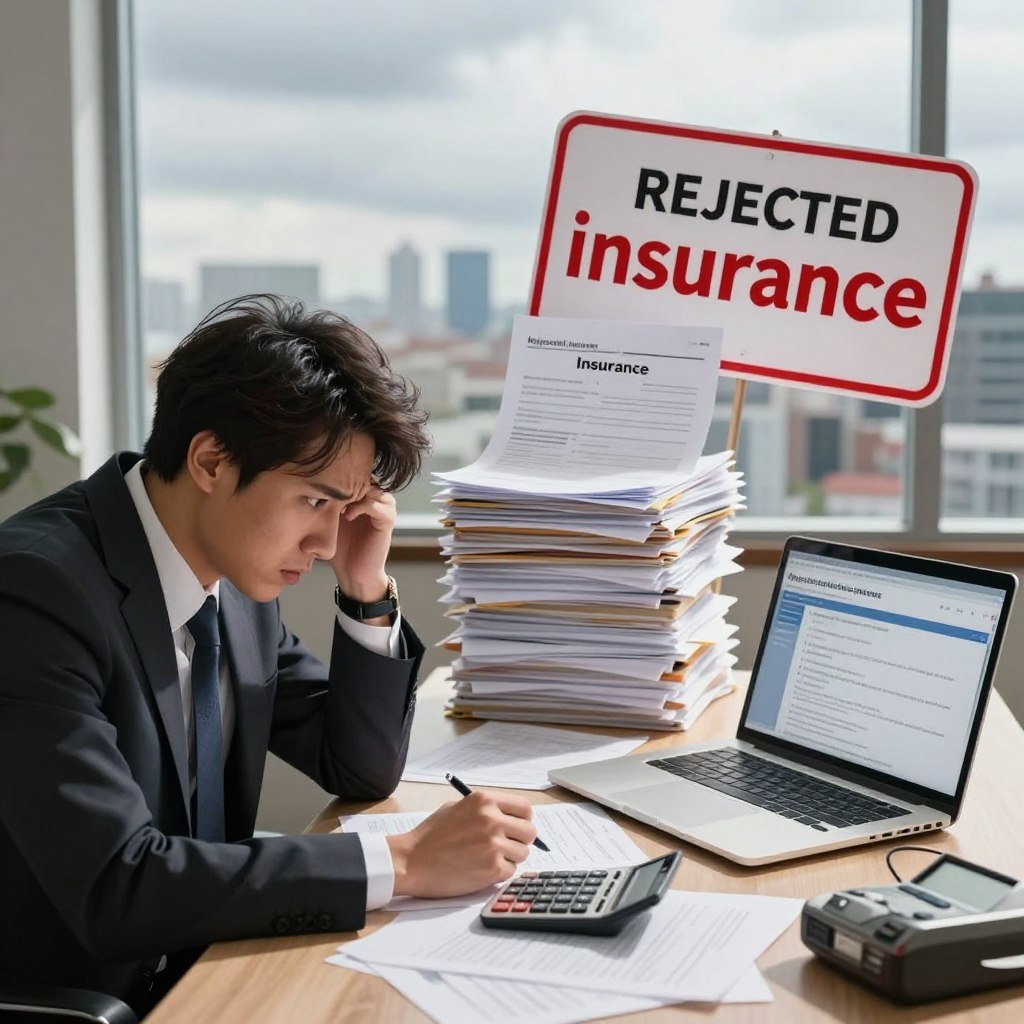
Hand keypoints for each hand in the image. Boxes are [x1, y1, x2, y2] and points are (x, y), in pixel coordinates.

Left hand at [331, 485, 395, 608]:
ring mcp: (383, 507)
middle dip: (344, 484)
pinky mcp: (388, 520)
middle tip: (327, 494)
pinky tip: (347, 516)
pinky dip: (362, 507)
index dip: (335, 477)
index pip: (352, 473)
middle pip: (362, 477)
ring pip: (371, 487)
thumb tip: (307, 482)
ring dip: (353, 494)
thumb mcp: (328, 520)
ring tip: (337, 506)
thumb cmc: (339, 548)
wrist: (353, 573)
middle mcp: (374, 497)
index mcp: (361, 495)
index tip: (319, 487)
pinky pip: (378, 505)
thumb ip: (325, 501)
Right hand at [386, 792, 537, 897]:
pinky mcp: (491, 869)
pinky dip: (500, 873)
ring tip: (488, 858)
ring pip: (523, 853)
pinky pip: (511, 871)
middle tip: (506, 846)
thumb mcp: (457, 808)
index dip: (523, 820)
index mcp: (484, 801)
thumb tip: (511, 818)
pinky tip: (481, 869)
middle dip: (520, 840)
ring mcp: (493, 845)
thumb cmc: (430, 836)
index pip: (525, 808)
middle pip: (530, 831)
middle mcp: (492, 820)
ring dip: (510, 857)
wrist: (411, 861)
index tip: (517, 827)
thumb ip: (485, 810)